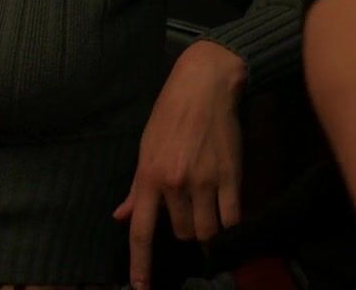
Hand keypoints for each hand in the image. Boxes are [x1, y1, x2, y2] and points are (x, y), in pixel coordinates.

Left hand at [114, 40, 247, 289]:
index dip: (140, 265)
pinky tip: (229, 220)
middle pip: (183, 234)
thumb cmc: (170, 114)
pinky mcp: (231, 176)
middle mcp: (175, 184)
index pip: (142, 231)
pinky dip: (231, 224)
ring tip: (209, 217)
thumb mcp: (145, 148)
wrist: (205, 85)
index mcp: (149, 177)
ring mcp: (204, 181)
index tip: (141, 288)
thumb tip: (122, 216)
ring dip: (208, 232)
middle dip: (186, 233)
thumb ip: (137, 188)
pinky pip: (233, 217)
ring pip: (208, 231)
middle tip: (190, 216)